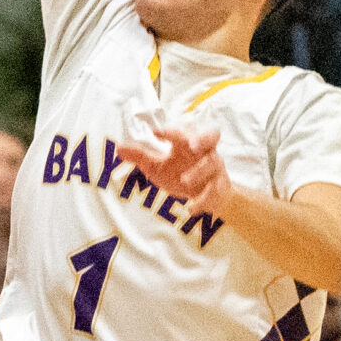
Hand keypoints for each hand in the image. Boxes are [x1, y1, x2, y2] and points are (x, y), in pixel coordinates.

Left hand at [117, 122, 231, 217]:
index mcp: (188, 143)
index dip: (171, 131)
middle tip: (191, 145)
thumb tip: (119, 148)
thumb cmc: (182, 175)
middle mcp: (204, 152)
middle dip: (202, 138)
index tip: (155, 133)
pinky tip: (190, 208)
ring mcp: (215, 168)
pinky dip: (203, 199)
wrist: (210, 196)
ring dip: (199, 171)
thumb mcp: (158, 167)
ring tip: (185, 181)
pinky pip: (215, 191)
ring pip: (212, 164)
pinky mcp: (221, 186)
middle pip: (212, 136)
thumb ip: (141, 157)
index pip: (182, 132)